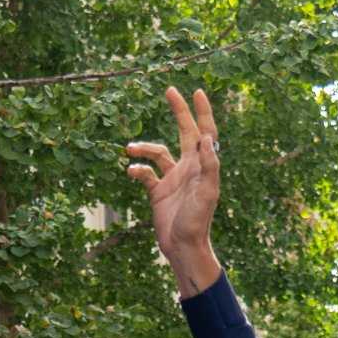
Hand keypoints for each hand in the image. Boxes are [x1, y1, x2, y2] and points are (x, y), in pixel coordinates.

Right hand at [125, 85, 222, 295]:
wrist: (183, 247)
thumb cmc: (198, 222)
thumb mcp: (207, 193)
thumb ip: (208, 165)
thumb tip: (207, 138)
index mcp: (202, 165)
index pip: (205, 132)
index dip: (202, 112)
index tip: (196, 91)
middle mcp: (188, 168)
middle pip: (184, 132)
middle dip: (178, 112)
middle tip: (170, 90)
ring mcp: (172, 179)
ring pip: (157, 152)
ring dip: (144, 148)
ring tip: (129, 149)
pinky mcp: (158, 191)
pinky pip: (145, 174)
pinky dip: (137, 170)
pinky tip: (131, 172)